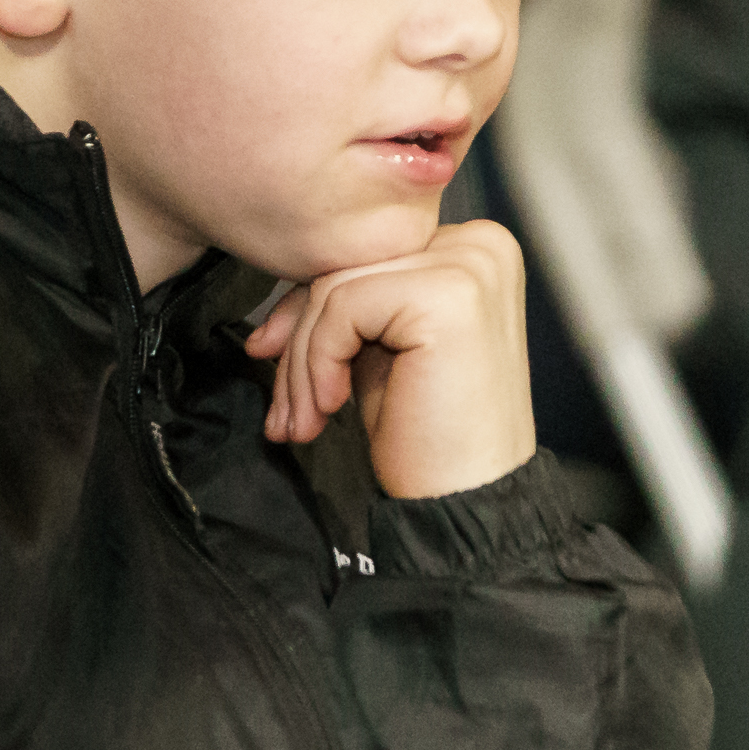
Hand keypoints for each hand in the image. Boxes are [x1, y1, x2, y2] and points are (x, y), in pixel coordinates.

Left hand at [244, 220, 536, 498]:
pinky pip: (342, 308)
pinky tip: (332, 408)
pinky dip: (319, 362)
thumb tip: (269, 326)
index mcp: (472, 251)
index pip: (363, 258)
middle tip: (283, 409)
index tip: (268, 355)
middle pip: (345, 269)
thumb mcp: (377, 355)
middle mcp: (480, 246)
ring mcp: (468, 266)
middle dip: (297, 341)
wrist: (468, 502)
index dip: (306, 309)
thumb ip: (344, 310)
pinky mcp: (446, 294)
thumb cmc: (428, 437)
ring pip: (335, 289)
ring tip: (303, 421)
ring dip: (302, 363)